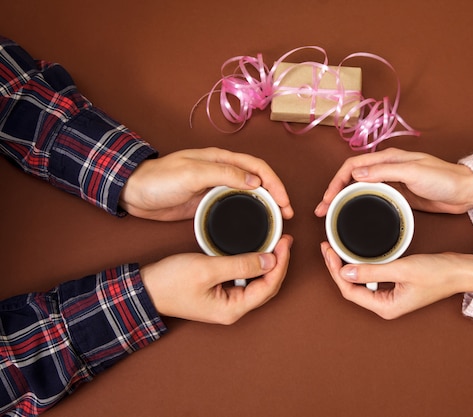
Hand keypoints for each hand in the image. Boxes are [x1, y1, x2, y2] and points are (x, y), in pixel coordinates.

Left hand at [120, 147, 293, 220]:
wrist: (134, 192)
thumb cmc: (159, 179)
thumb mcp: (192, 173)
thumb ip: (224, 174)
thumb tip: (256, 182)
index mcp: (221, 159)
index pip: (258, 167)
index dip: (275, 183)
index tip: (284, 202)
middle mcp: (222, 171)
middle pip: (258, 180)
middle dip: (276, 195)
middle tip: (286, 215)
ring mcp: (216, 187)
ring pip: (249, 194)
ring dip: (265, 205)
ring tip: (275, 221)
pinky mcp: (208, 203)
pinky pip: (235, 206)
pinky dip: (248, 214)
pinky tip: (252, 224)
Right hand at [141, 235, 292, 324]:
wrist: (145, 288)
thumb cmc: (170, 282)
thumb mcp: (208, 268)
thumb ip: (241, 265)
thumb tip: (270, 261)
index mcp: (232, 309)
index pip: (269, 287)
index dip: (281, 263)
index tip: (285, 242)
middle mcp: (233, 309)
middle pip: (267, 287)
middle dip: (279, 263)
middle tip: (284, 240)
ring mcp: (227, 302)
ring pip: (258, 284)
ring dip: (268, 264)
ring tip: (276, 244)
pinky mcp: (221, 293)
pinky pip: (245, 280)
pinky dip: (254, 266)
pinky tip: (256, 252)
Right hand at [314, 147, 472, 215]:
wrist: (465, 192)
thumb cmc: (443, 179)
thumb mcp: (413, 172)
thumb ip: (384, 171)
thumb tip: (356, 173)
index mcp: (387, 159)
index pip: (352, 166)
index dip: (336, 181)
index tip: (327, 198)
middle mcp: (386, 168)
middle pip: (351, 178)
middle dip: (334, 193)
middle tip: (322, 210)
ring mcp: (391, 183)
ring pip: (359, 189)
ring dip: (343, 200)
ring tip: (331, 215)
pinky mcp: (397, 196)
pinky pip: (371, 199)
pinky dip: (358, 205)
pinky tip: (353, 214)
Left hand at [320, 242, 472, 319]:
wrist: (461, 271)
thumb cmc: (438, 273)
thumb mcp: (402, 268)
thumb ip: (372, 270)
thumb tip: (345, 270)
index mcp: (385, 307)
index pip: (349, 290)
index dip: (335, 271)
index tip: (328, 251)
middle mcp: (385, 305)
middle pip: (350, 287)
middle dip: (337, 267)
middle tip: (327, 247)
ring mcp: (389, 296)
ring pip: (359, 282)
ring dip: (347, 265)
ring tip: (335, 249)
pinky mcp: (394, 286)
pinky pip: (370, 277)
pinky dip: (361, 265)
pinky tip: (355, 254)